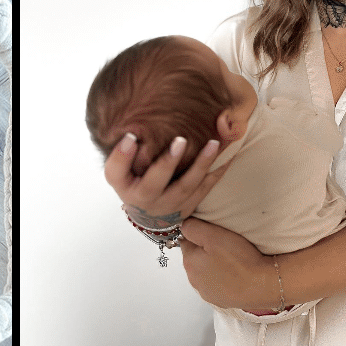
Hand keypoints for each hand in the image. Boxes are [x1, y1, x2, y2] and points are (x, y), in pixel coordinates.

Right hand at [102, 134, 228, 229]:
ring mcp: (170, 205)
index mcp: (124, 187)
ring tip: (214, 144)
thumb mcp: (119, 172)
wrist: (149, 214)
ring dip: (201, 164)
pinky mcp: (189, 206)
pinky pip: (206, 188)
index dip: (122, 155)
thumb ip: (121, 154)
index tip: (130, 136)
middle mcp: (146, 199)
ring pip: (187, 186)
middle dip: (168, 162)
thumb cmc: (133, 183)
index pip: (115, 172)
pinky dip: (218, 170)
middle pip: (155, 183)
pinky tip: (229, 153)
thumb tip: (132, 131)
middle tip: (180, 140)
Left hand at [178, 218, 277, 309]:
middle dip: (206, 252)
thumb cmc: (240, 260)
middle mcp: (193, 280)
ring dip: (215, 266)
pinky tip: (236, 274)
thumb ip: (193, 228)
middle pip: (195, 259)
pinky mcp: (220, 301)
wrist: (264, 285)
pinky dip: (224, 280)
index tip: (213, 235)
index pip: (186, 242)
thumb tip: (184, 226)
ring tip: (232, 261)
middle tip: (225, 247)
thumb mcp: (214, 235)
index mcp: (189, 262)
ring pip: (206, 273)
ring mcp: (206, 292)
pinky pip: (218, 286)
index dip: (200, 236)